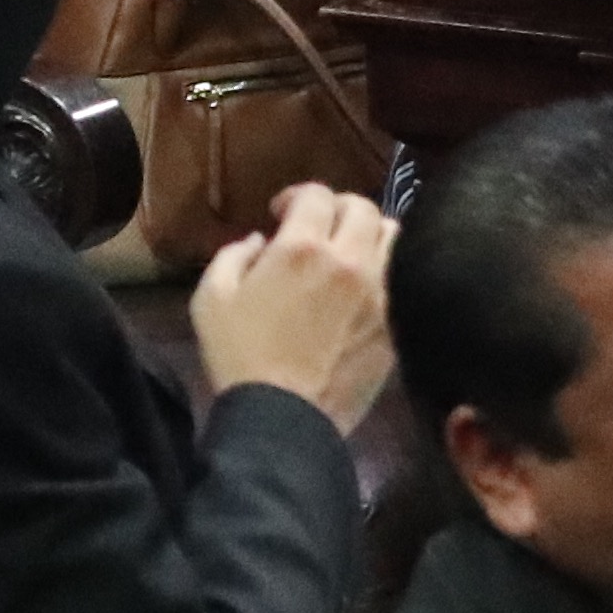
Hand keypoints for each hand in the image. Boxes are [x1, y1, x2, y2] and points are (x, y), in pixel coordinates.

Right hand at [190, 180, 395, 434]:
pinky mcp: (396, 318)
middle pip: (363, 206)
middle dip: (337, 208)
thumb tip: (262, 239)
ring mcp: (380, 289)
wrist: (284, 418)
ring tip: (348, 251)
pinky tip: (363, 287)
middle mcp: (350, 259)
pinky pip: (401, 276)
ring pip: (393, 234)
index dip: (297, 196)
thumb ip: (234, 255)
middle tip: (317, 228)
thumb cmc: (239, 358)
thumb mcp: (210, 300)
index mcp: (303, 248)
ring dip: (369, 234)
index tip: (282, 213)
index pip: (317, 194)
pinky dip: (384, 270)